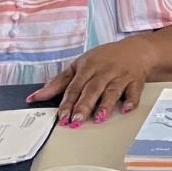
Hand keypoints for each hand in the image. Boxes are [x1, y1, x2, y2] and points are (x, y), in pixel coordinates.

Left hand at [27, 37, 153, 126]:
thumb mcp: (79, 65)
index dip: (68, 102)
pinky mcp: (136, 81)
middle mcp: (104, 72)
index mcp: (88, 67)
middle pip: (92, 89)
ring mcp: (121, 76)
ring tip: (98, 118)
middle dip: (84, 105)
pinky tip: (126, 109)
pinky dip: (131, 100)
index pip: (75, 87)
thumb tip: (35, 97)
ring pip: (112, 91)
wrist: (136, 49)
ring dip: (105, 105)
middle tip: (76, 120)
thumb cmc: (104, 59)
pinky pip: (134, 91)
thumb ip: (59, 82)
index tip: (62, 117)